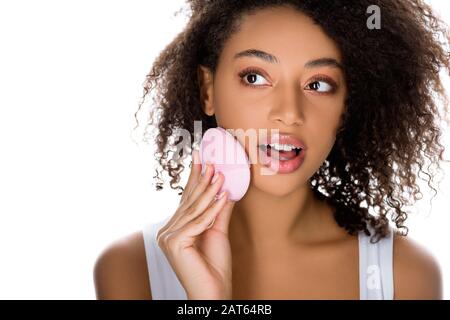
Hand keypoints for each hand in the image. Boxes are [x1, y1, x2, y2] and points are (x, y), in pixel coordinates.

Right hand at [156, 149, 235, 298]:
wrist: (214, 290)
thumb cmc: (214, 265)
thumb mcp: (218, 231)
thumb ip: (219, 210)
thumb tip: (225, 188)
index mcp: (175, 228)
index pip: (187, 199)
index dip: (195, 178)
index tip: (200, 158)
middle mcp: (167, 231)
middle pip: (188, 201)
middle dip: (201, 179)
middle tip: (210, 160)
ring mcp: (168, 237)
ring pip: (193, 209)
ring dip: (209, 190)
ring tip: (221, 174)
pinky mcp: (174, 243)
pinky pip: (198, 222)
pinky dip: (212, 209)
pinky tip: (223, 195)